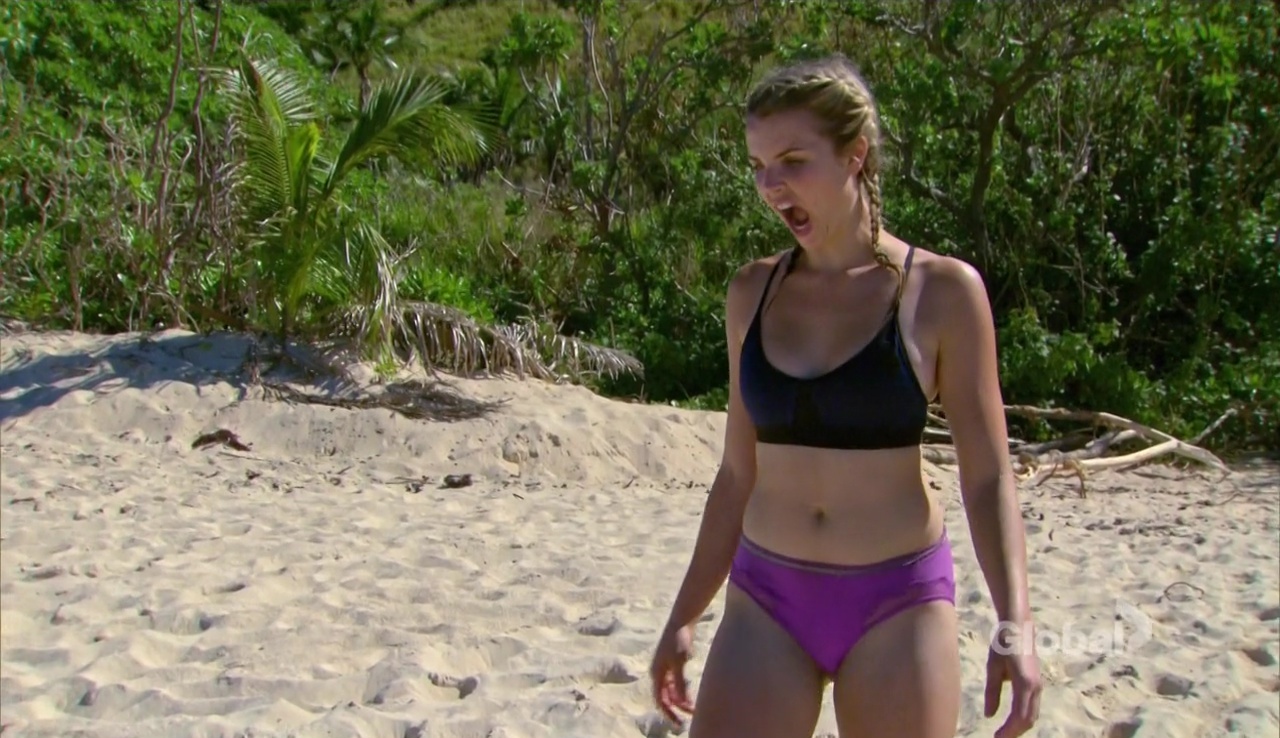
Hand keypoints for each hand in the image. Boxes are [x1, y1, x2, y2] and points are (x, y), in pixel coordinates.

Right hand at [650, 622, 695, 727]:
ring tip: (693, 708)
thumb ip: (680, 683)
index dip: (669, 713)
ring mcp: (665, 668)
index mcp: (656, 673)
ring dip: (680, 700)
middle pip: (665, 697)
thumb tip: (682, 702)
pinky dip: (682, 690)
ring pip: (671, 690)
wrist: (682, 621)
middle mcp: (658, 672)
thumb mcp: (679, 663)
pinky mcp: (672, 663)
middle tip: (690, 717)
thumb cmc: (679, 640)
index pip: (660, 700)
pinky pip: (675, 683)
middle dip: (676, 708)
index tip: (680, 723)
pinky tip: (692, 693)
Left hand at [984, 623, 1041, 737]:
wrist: (1019, 627)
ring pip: (1032, 715)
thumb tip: (989, 716)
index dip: (1008, 731)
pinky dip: (1023, 718)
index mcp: (1025, 684)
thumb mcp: (993, 668)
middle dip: (1014, 732)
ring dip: (1019, 727)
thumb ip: (991, 693)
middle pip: (1028, 719)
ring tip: (1003, 733)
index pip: (1018, 716)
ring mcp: (1038, 685)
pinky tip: (1011, 721)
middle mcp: (1035, 687)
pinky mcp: (1037, 683)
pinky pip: (1032, 707)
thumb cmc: (1003, 645)